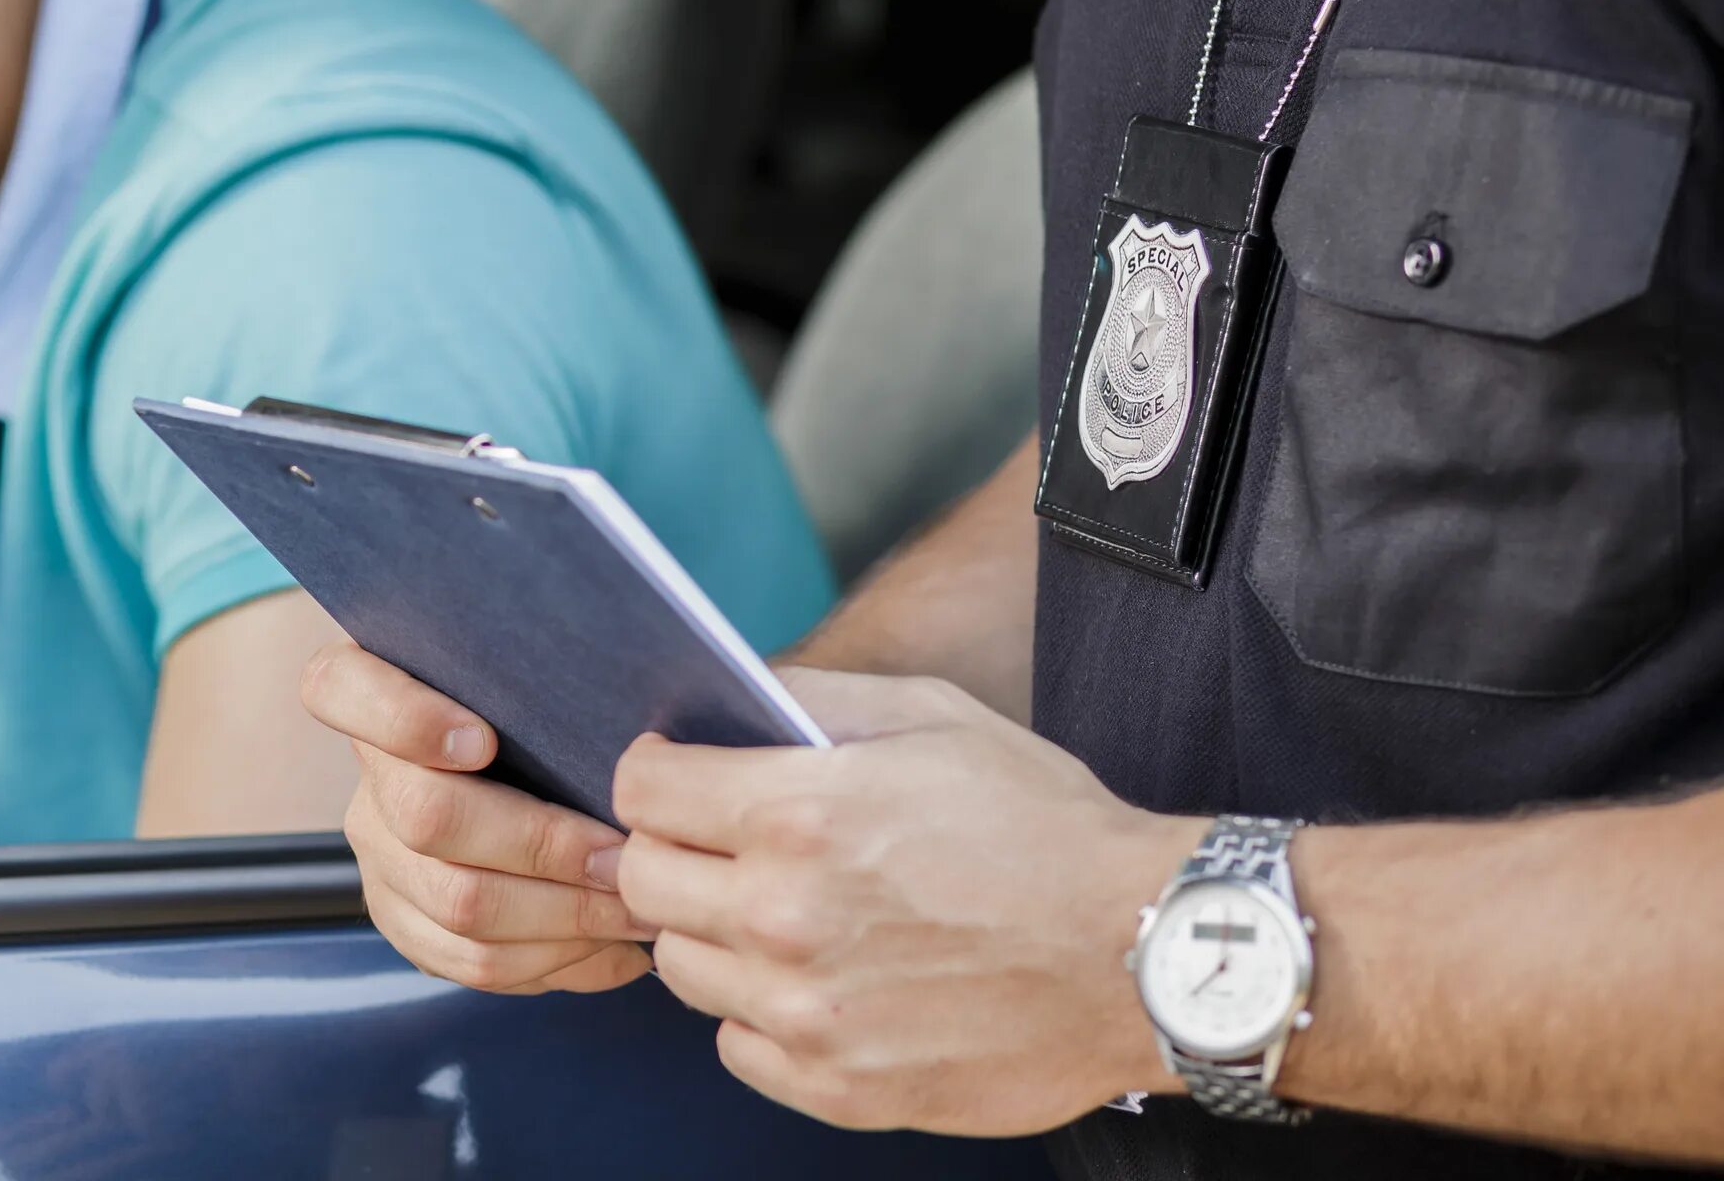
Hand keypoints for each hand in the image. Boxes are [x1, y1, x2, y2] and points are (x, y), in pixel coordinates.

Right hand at [300, 641, 652, 994]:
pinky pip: (473, 964)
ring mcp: (379, 859)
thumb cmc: (539, 711)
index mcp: (372, 690)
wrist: (517, 773)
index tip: (482, 739)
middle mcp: (367, 780)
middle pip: (427, 818)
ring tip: (636, 910)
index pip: (339, 689)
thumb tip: (634, 734)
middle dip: (542, 845)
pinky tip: (614, 950)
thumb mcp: (529, 679)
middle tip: (623, 855)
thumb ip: (545, 679)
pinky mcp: (406, 923)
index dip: (405, 719)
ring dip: (564, 916)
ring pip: (458, 906)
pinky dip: (555, 963)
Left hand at [611, 668, 1196, 1135]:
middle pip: (640, 880)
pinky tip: (817, 981)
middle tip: (722, 847)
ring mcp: (807, 1010)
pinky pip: (735, 1046)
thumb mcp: (933, 716)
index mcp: (799, 813)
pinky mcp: (839, 1086)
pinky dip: (760, 1015)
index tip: (677, 780)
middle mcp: (785, 915)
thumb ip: (813, 700)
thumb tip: (729, 697)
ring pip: (680, 966)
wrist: (1143, 951)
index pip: (641, 790)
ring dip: (714, 935)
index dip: (655, 775)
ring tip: (782, 915)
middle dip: (671, 852)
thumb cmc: (1046, 827)